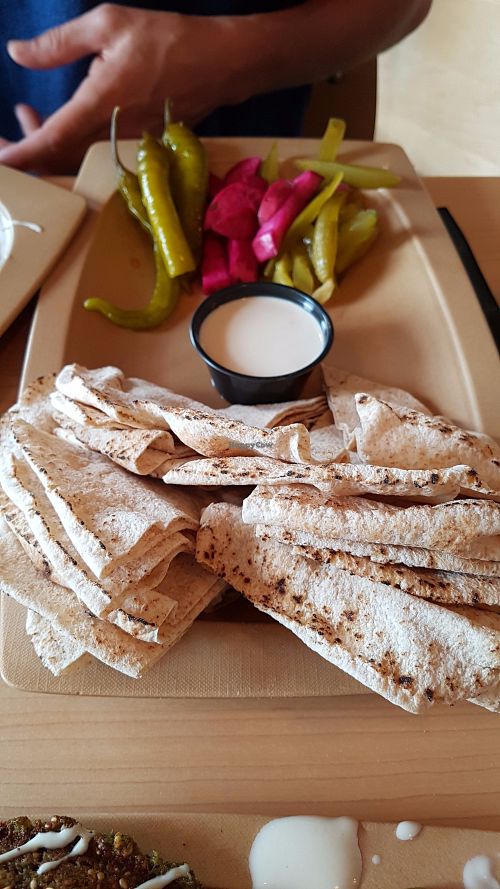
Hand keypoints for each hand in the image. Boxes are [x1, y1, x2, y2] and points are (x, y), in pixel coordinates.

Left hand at [0, 3, 240, 172]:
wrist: (221, 64)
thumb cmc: (168, 39)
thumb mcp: (108, 23)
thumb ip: (59, 43)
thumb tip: (17, 53)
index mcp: (100, 102)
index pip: (51, 139)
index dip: (21, 154)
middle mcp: (113, 133)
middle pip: (58, 159)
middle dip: (25, 150)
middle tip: (2, 134)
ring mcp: (127, 145)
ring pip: (74, 159)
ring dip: (45, 143)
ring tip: (26, 115)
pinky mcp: (137, 148)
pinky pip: (94, 155)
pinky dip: (69, 142)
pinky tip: (59, 119)